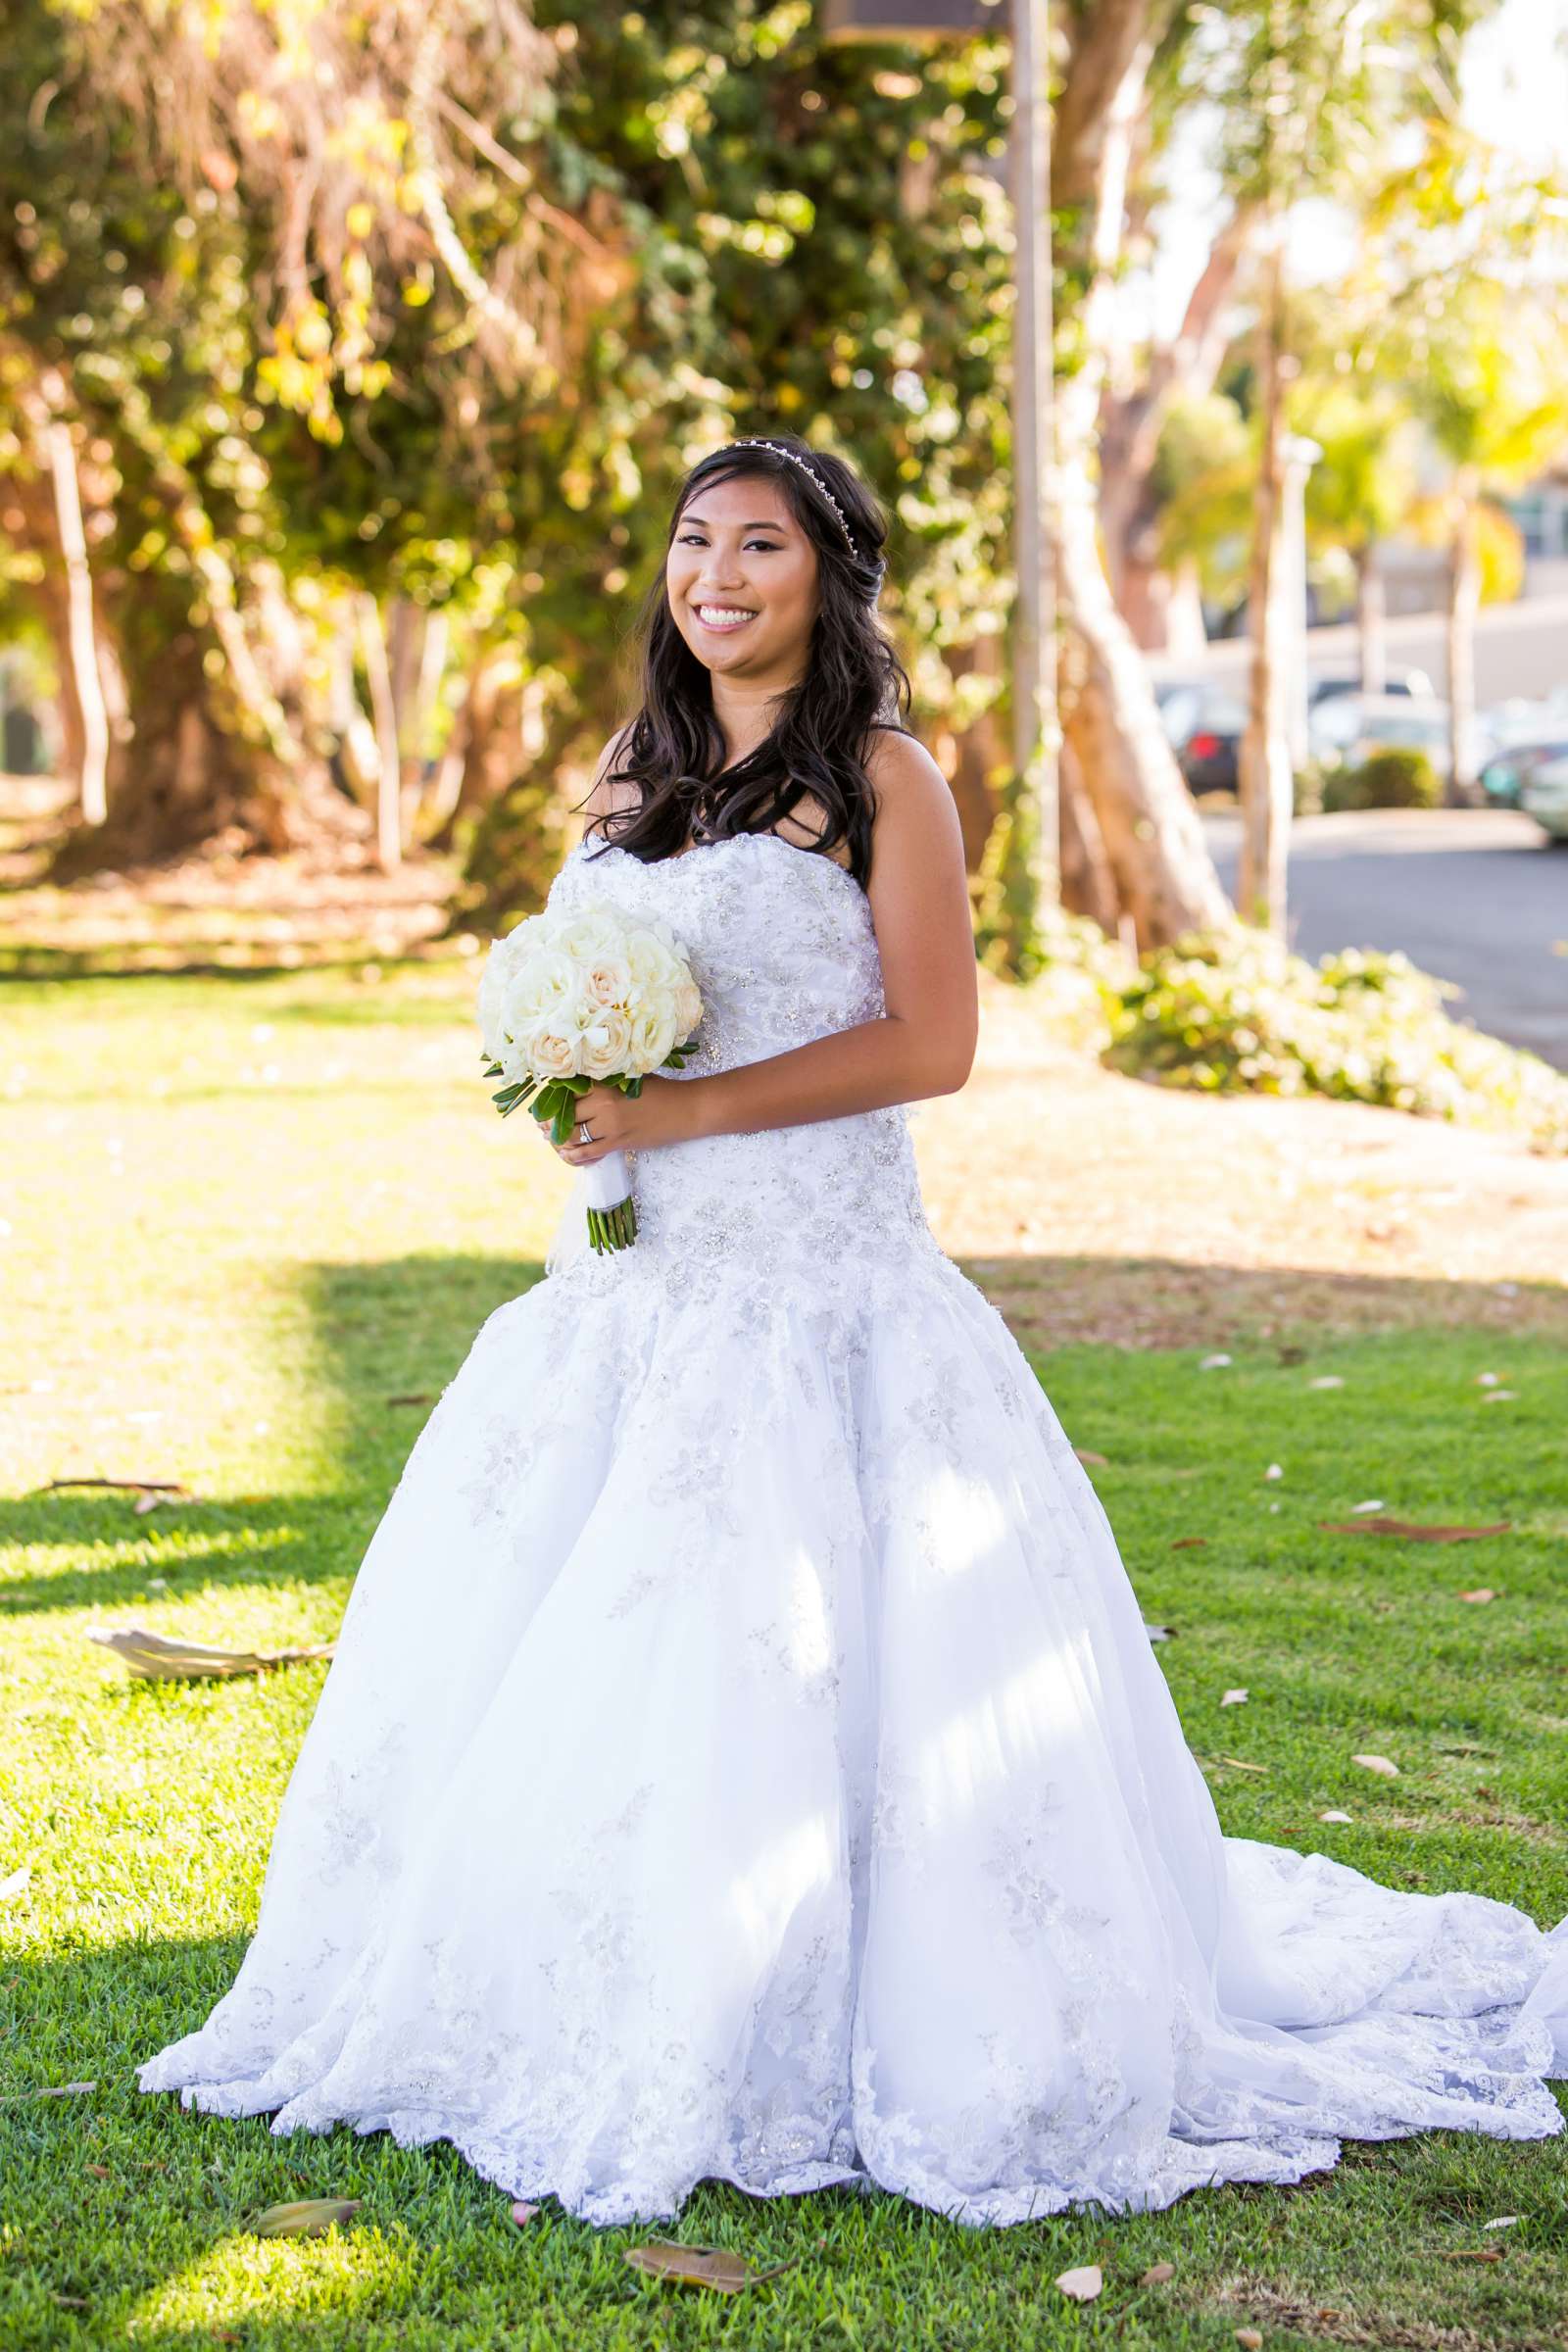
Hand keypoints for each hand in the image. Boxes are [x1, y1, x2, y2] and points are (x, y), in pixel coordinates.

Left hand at [542, 1076, 702, 1166]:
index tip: (543, 1105)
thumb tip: (573, 1089)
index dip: (550, 1099)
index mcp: (604, 1082)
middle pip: (563, 1114)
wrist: (686, 1109)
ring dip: (559, 1141)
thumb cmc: (659, 1090)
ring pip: (572, 1136)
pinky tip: (568, 1156)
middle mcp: (603, 1102)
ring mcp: (610, 1124)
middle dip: (549, 1122)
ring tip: (553, 1141)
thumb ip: (604, 1082)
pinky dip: (573, 1157)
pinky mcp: (619, 1142)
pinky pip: (587, 1153)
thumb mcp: (629, 1078)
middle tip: (542, 1126)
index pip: (565, 1091)